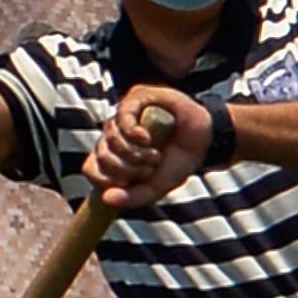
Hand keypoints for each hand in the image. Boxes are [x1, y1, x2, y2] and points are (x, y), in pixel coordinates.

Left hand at [91, 84, 211, 210]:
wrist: (206, 141)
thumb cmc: (177, 161)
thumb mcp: (156, 186)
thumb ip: (133, 196)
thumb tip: (106, 198)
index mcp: (113, 154)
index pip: (91, 169)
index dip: (106, 179)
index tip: (130, 182)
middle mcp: (113, 134)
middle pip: (101, 156)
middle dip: (127, 169)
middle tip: (150, 168)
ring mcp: (123, 115)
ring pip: (111, 139)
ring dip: (135, 154)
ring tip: (155, 154)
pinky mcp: (135, 98)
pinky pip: (121, 117)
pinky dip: (132, 133)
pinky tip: (146, 139)